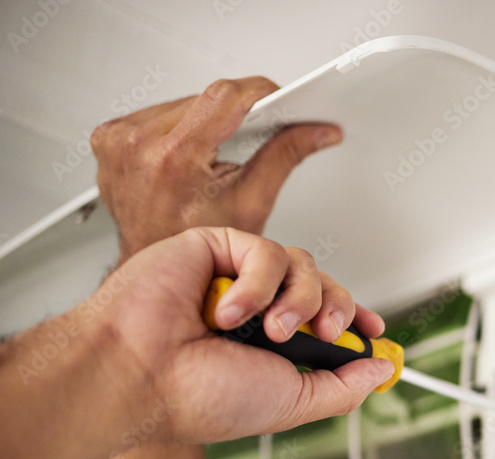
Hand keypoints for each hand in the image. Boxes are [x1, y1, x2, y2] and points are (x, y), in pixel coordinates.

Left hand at [91, 76, 341, 259]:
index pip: (225, 97)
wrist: (156, 262)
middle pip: (204, 98)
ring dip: (207, 117)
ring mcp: (118, 139)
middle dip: (236, 111)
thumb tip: (317, 132)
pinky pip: (157, 113)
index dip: (260, 92)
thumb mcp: (252, 202)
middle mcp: (138, 143)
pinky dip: (180, 126)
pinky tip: (189, 152)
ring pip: (182, 102)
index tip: (280, 98)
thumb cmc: (196, 246)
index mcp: (173, 159)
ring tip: (218, 151)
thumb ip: (286, 156)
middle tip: (255, 135)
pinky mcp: (109, 137)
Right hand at [112, 227, 391, 443]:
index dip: (354, 318)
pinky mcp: (212, 248)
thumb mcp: (291, 403)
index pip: (325, 318)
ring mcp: (235, 278)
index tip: (373, 330)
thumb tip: (379, 369)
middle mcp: (257, 310)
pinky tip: (227, 312)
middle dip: (336, 308)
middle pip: (323, 285)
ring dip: (298, 300)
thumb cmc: (197, 396)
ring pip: (301, 264)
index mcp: (271, 346)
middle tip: (324, 332)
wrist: (141, 376)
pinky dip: (258, 284)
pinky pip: (265, 250)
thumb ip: (340, 388)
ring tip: (271, 330)